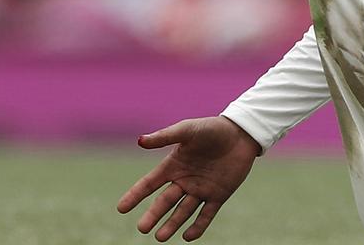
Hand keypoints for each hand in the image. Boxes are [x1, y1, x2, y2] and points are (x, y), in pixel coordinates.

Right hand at [117, 116, 261, 241]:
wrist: (242, 133)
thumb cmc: (212, 129)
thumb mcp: (188, 130)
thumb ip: (165, 136)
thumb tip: (140, 141)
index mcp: (173, 166)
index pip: (149, 184)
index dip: (135, 195)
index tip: (121, 209)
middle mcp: (184, 180)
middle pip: (164, 202)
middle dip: (153, 215)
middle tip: (142, 229)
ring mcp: (201, 189)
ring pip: (183, 211)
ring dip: (172, 224)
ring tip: (160, 237)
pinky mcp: (219, 195)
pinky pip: (206, 214)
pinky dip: (198, 226)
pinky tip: (188, 237)